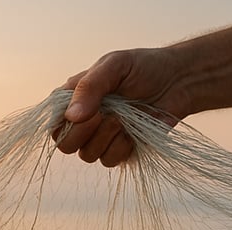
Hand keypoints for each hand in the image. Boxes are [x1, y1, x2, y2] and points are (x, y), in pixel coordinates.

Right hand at [55, 48, 189, 166]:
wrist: (178, 82)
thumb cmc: (145, 68)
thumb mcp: (114, 65)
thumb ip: (90, 87)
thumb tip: (72, 116)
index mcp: (75, 98)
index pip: (53, 121)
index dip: (64, 122)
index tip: (88, 111)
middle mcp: (85, 121)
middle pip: (65, 144)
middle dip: (84, 133)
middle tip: (105, 115)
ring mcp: (102, 138)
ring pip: (88, 155)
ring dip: (106, 138)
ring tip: (124, 119)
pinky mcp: (120, 150)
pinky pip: (110, 161)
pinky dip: (122, 147)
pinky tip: (133, 131)